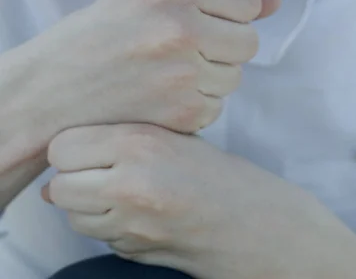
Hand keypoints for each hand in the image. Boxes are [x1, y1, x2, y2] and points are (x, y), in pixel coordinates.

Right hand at [28, 0, 280, 141]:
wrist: (55, 87)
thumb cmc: (103, 33)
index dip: (229, 11)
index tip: (204, 20)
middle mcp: (181, 26)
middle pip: (248, 40)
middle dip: (224, 46)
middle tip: (185, 49)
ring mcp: (182, 71)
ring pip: (234, 75)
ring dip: (211, 75)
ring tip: (169, 71)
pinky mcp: (182, 111)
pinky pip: (217, 105)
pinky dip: (197, 104)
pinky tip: (163, 95)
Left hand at [42, 124, 355, 278]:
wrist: (261, 225)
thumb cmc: (223, 174)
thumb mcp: (177, 137)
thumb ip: (123, 139)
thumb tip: (66, 160)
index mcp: (141, 142)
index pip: (63, 147)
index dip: (72, 148)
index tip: (88, 147)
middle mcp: (129, 183)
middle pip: (60, 186)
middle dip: (72, 179)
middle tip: (100, 170)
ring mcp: (131, 225)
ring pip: (73, 217)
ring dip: (86, 206)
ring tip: (120, 191)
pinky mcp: (135, 254)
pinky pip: (98, 238)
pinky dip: (108, 227)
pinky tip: (138, 214)